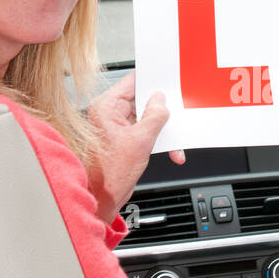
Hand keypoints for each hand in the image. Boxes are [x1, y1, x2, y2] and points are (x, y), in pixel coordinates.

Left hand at [85, 74, 184, 225]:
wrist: (103, 197)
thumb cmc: (110, 174)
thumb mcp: (140, 141)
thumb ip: (154, 117)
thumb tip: (161, 101)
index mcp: (106, 107)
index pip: (131, 82)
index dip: (151, 80)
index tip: (167, 80)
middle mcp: (108, 113)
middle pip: (141, 100)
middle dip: (161, 110)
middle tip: (175, 114)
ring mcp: (115, 126)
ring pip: (145, 117)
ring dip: (162, 129)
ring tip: (173, 141)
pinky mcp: (122, 138)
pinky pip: (144, 131)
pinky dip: (158, 139)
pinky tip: (169, 150)